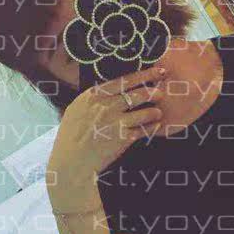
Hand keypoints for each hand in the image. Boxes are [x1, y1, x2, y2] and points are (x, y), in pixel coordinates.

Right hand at [46, 65, 167, 204]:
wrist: (71, 162)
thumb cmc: (71, 137)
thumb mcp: (76, 110)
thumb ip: (93, 99)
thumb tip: (108, 90)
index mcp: (93, 96)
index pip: (123, 80)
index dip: (144, 75)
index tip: (158, 71)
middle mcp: (105, 106)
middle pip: (137, 94)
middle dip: (153, 92)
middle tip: (161, 93)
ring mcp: (115, 122)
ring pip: (144, 112)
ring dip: (154, 112)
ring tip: (158, 113)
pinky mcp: (123, 138)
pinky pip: (144, 130)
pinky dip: (151, 127)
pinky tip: (156, 126)